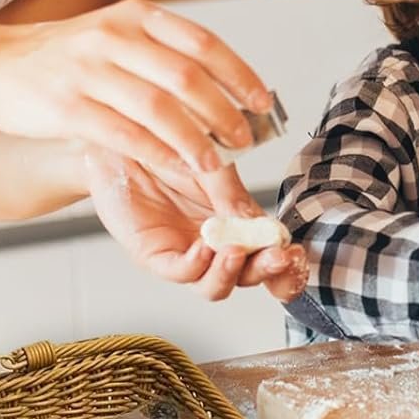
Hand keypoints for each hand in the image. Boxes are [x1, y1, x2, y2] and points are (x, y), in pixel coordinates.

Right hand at [0, 0, 270, 176]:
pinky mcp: (67, 107)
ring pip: (160, 109)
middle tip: (244, 140)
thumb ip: (162, 53)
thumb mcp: (115, 35)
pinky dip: (158, 153)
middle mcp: (114, 37)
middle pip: (187, 78)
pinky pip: (124, 134)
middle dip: (224, 113)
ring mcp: (89, 71)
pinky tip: (177, 167)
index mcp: (135, 16)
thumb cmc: (62, 57)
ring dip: (196, 140)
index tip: (261, 102)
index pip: (202, 43)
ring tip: (216, 164)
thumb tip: (224, 86)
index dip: (239, 74)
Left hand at [84, 148, 306, 302]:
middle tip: (279, 258)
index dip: (287, 264)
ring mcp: (185, 252)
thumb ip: (234, 194)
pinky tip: (206, 246)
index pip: (268, 253)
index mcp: (236, 222)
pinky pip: (180, 271)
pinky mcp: (154, 254)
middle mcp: (214, 243)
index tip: (297, 256)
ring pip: (214, 285)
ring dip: (232, 273)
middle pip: (247, 276)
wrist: (121, 134)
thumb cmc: (166, 144)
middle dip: (268, 272)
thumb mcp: (213, 163)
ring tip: (238, 251)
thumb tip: (264, 227)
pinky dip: (198, 264)